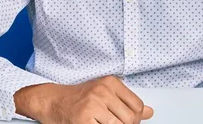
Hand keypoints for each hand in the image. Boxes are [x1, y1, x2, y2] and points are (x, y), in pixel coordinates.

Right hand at [14, 75, 153, 123]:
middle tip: (113, 123)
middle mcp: (102, 92)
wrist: (52, 101)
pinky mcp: (84, 121)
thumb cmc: (79, 98)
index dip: (135, 118)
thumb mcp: (105, 93)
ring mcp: (93, 106)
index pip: (137, 105)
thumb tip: (149, 112)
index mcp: (110, 82)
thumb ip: (127, 102)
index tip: (127, 120)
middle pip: (130, 119)